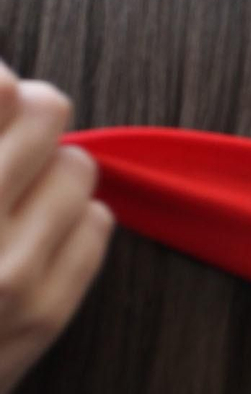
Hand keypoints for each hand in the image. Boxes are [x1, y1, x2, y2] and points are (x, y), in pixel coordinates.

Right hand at [0, 67, 112, 393]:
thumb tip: (5, 81)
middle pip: (46, 109)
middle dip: (26, 109)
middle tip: (9, 122)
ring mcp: (10, 274)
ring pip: (79, 165)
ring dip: (49, 165)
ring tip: (14, 185)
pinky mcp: (46, 312)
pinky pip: (97, 221)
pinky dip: (71, 215)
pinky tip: (31, 230)